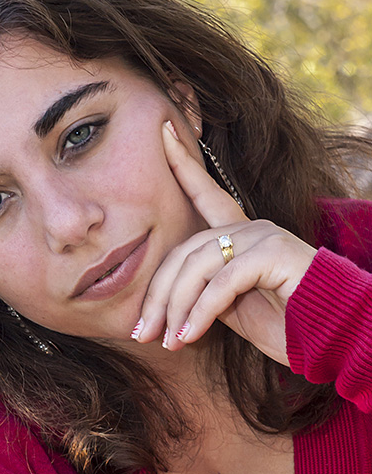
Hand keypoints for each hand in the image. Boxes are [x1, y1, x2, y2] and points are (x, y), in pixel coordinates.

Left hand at [132, 122, 317, 365]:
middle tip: (142, 333)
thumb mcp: (232, 307)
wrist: (332, 341)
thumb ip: (204, 290)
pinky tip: (190, 336)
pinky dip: (201, 312)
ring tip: (168, 343)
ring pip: (198, 266)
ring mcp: (264, 236)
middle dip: (158, 296)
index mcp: (241, 234)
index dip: (183, 163)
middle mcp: (251, 228)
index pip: (205, 193)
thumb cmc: (286, 326)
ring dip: (177, 310)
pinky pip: (222, 282)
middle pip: (184, 251)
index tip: (162, 131)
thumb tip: (168, 299)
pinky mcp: (274, 253)